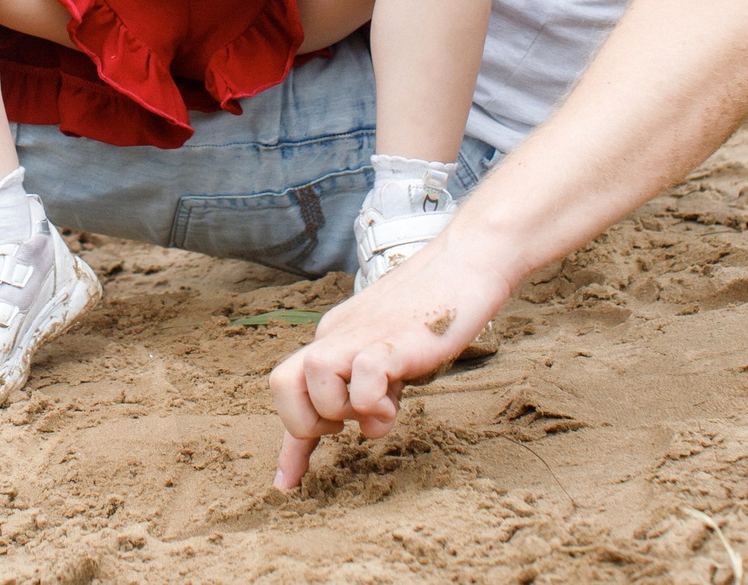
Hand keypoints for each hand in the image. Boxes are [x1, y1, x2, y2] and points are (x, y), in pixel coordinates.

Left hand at [266, 240, 509, 488]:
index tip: (286, 485)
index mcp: (333, 337)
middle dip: (307, 424)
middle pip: (281, 383)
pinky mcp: (394, 340)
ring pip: (316, 380)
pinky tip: (396, 401)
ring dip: (343, 411)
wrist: (465, 263)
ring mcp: (363, 335)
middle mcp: (337, 335)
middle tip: (347, 427)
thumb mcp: (391, 352)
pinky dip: (373, 403)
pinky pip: (362, 378)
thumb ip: (374, 388)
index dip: (289, 445)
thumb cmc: (433, 309)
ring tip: (380, 407)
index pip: (291, 388)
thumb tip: (368, 429)